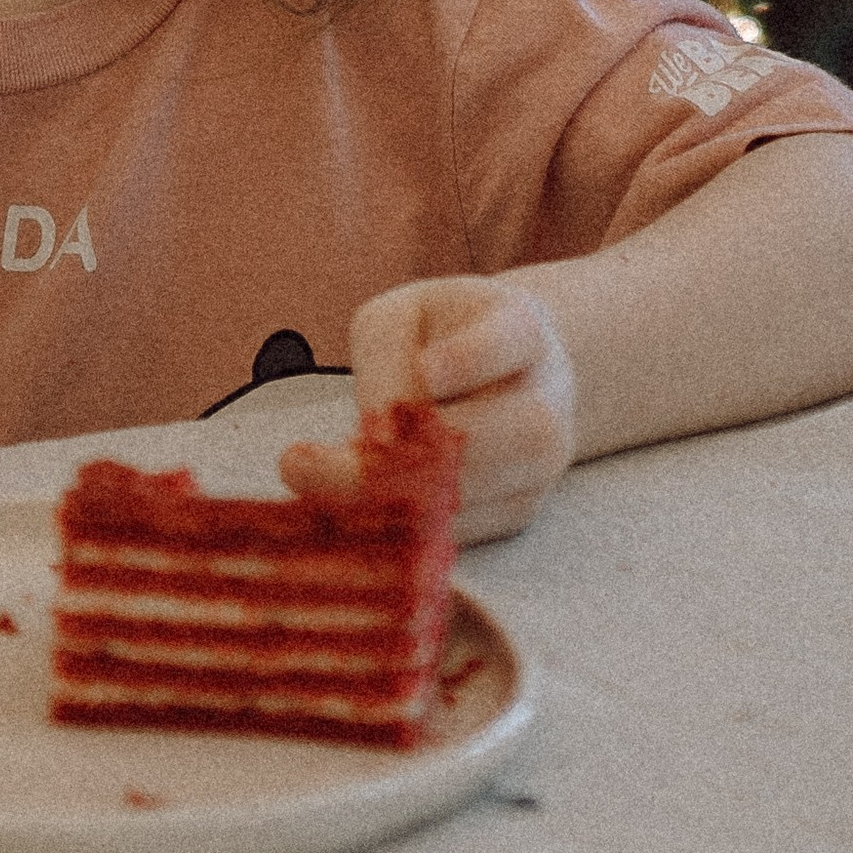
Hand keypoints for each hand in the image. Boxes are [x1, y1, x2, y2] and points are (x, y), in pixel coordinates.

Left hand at [279, 273, 576, 546]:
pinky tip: (345, 510)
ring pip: (485, 494)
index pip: (512, 337)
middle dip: (415, 456)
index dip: (472, 356)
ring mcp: (541, 465)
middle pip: (514, 433)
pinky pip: (464, 532)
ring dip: (394, 497)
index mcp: (523, 330)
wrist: (498, 375)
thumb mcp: (399, 321)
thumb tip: (375, 438)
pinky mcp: (517, 513)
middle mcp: (547, 399)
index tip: (427, 370)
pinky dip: (403, 526)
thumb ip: (388, 362)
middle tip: (306, 463)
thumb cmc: (436, 338)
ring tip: (315, 485)